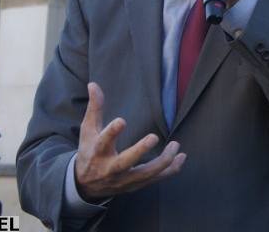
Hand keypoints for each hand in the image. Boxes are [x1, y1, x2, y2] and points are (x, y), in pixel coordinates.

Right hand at [74, 83, 186, 201]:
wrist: (87, 185)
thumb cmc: (90, 151)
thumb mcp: (88, 130)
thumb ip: (95, 108)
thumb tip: (93, 84)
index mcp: (97, 153)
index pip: (103, 142)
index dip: (112, 132)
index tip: (122, 121)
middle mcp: (110, 168)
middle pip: (125, 162)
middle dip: (139, 151)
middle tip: (153, 137)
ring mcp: (124, 179)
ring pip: (144, 174)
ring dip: (162, 161)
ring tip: (176, 145)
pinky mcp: (136, 185)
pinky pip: (155, 180)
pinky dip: (170, 171)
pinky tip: (181, 158)